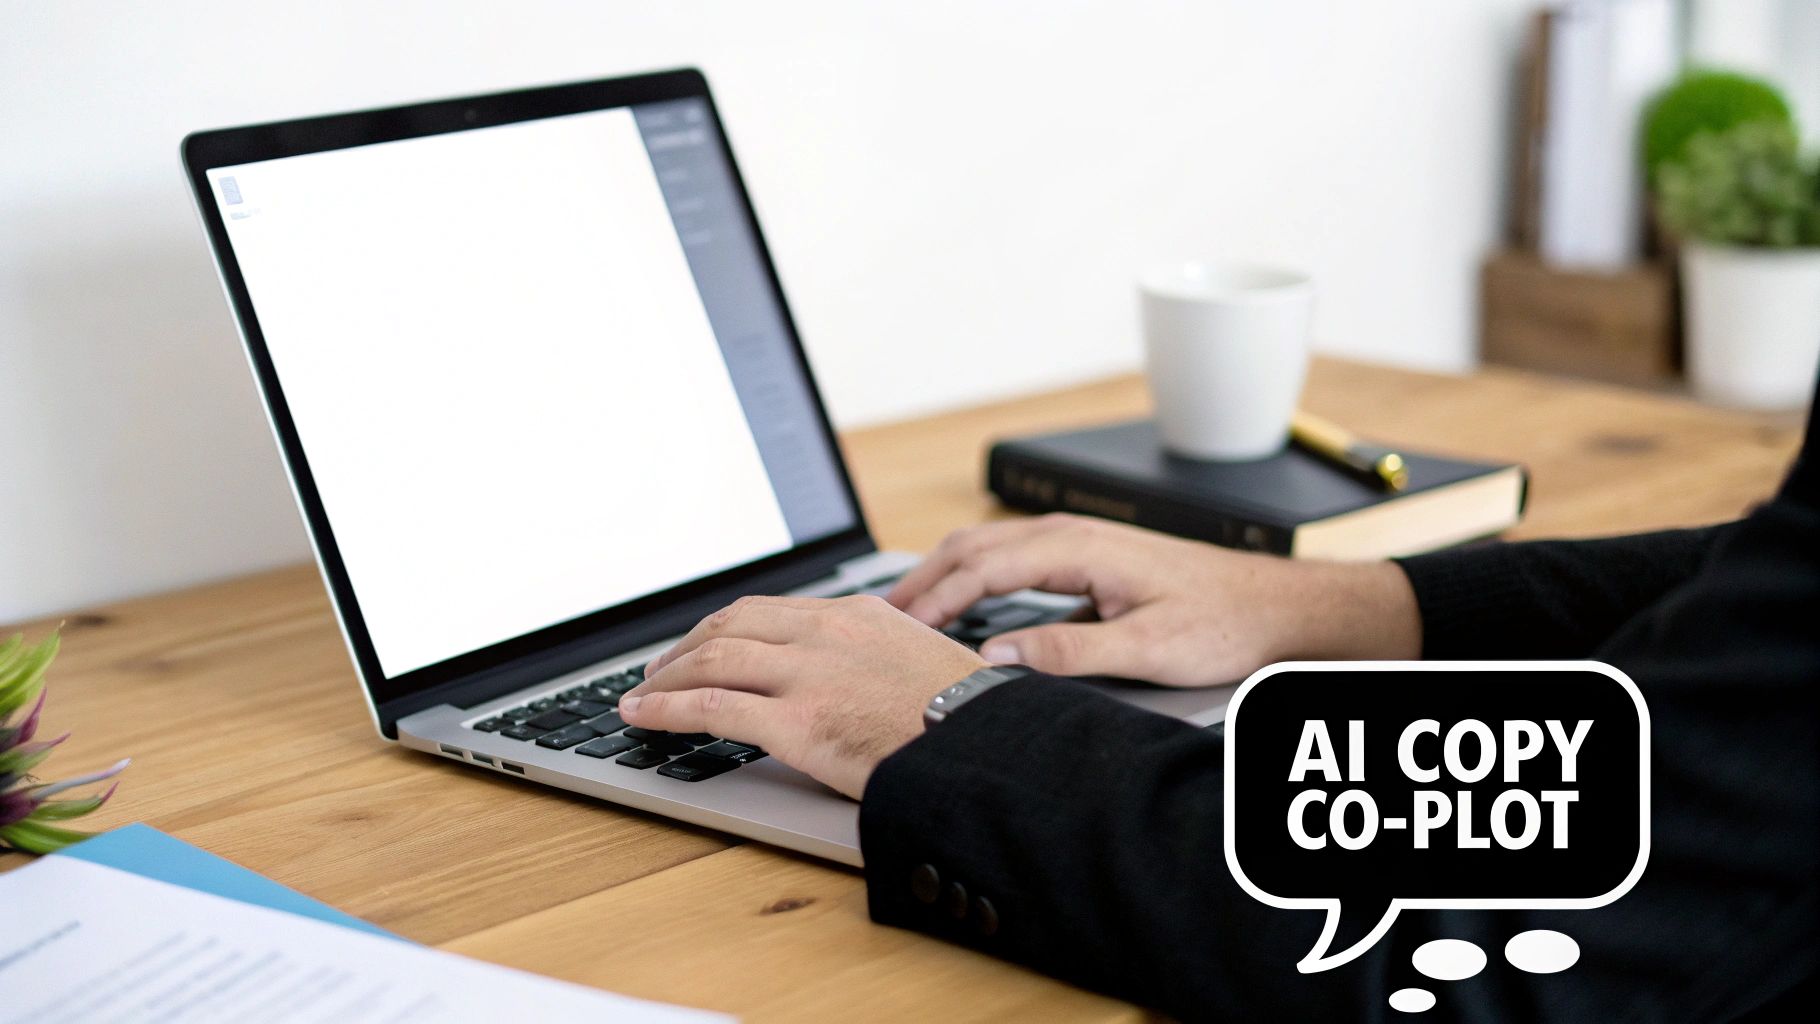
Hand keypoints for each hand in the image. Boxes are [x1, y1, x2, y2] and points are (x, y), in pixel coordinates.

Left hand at [618, 595, 986, 798]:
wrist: (991, 747)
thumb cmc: (967, 718)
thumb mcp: (920, 662)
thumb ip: (874, 658)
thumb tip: (850, 679)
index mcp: (857, 614)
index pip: (769, 611)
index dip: (724, 630)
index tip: (703, 646)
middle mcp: (826, 633)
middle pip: (730, 626)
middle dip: (684, 647)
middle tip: (659, 670)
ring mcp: (809, 675)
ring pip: (711, 660)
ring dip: (664, 677)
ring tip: (640, 695)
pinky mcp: (797, 723)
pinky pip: (709, 707)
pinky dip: (665, 709)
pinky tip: (643, 717)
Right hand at [887, 514, 1420, 686]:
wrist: (1276, 605)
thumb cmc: (1224, 620)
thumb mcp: (1147, 650)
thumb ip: (1070, 653)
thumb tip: (999, 658)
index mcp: (1080, 546)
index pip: (981, 568)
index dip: (933, 599)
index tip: (898, 629)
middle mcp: (1073, 533)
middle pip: (971, 547)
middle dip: (920, 580)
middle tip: (877, 618)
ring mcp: (1078, 540)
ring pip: (987, 547)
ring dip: (942, 574)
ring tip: (905, 610)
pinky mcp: (1086, 556)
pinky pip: (1010, 558)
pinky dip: (971, 576)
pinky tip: (963, 605)